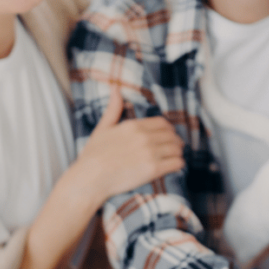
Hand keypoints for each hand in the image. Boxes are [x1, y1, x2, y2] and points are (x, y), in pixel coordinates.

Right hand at [74, 87, 184, 208]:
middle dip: (175, 141)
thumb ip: (113, 109)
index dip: (168, 130)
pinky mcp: (153, 169)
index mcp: (134, 126)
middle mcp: (144, 137)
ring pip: (176, 149)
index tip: (168, 136)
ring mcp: (150, 153)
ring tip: (174, 157)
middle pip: (172, 135)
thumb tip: (115, 89)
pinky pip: (176, 163)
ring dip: (177, 153)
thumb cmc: (93, 155)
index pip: (162, 123)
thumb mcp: (102, 128)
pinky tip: (174, 167)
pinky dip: (178, 165)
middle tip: (174, 148)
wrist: (89, 179)